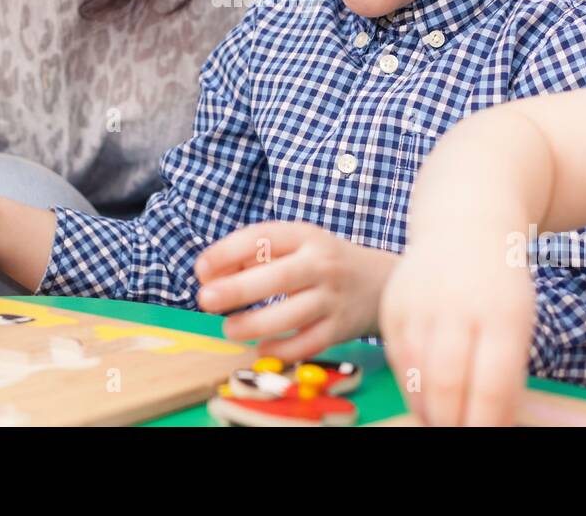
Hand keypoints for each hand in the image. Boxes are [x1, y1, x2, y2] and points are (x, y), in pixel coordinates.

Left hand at [194, 221, 395, 361]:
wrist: (384, 282)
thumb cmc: (325, 262)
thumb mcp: (297, 246)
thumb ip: (256, 256)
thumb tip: (212, 275)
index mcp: (305, 236)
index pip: (263, 238)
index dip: (228, 251)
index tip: (201, 269)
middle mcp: (321, 264)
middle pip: (278, 277)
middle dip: (237, 289)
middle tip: (205, 300)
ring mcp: (333, 298)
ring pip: (291, 315)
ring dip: (254, 324)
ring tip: (228, 329)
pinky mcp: (340, 328)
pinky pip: (307, 344)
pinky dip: (281, 350)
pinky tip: (260, 349)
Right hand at [380, 233, 535, 425]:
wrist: (463, 228)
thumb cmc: (499, 285)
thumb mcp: (519, 323)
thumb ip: (506, 373)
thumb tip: (492, 423)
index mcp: (502, 314)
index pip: (491, 385)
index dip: (487, 422)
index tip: (487, 435)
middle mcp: (457, 306)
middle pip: (446, 383)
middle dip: (452, 422)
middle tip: (458, 434)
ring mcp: (419, 303)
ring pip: (416, 374)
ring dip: (428, 409)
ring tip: (441, 421)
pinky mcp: (392, 305)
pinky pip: (397, 358)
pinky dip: (410, 385)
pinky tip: (424, 397)